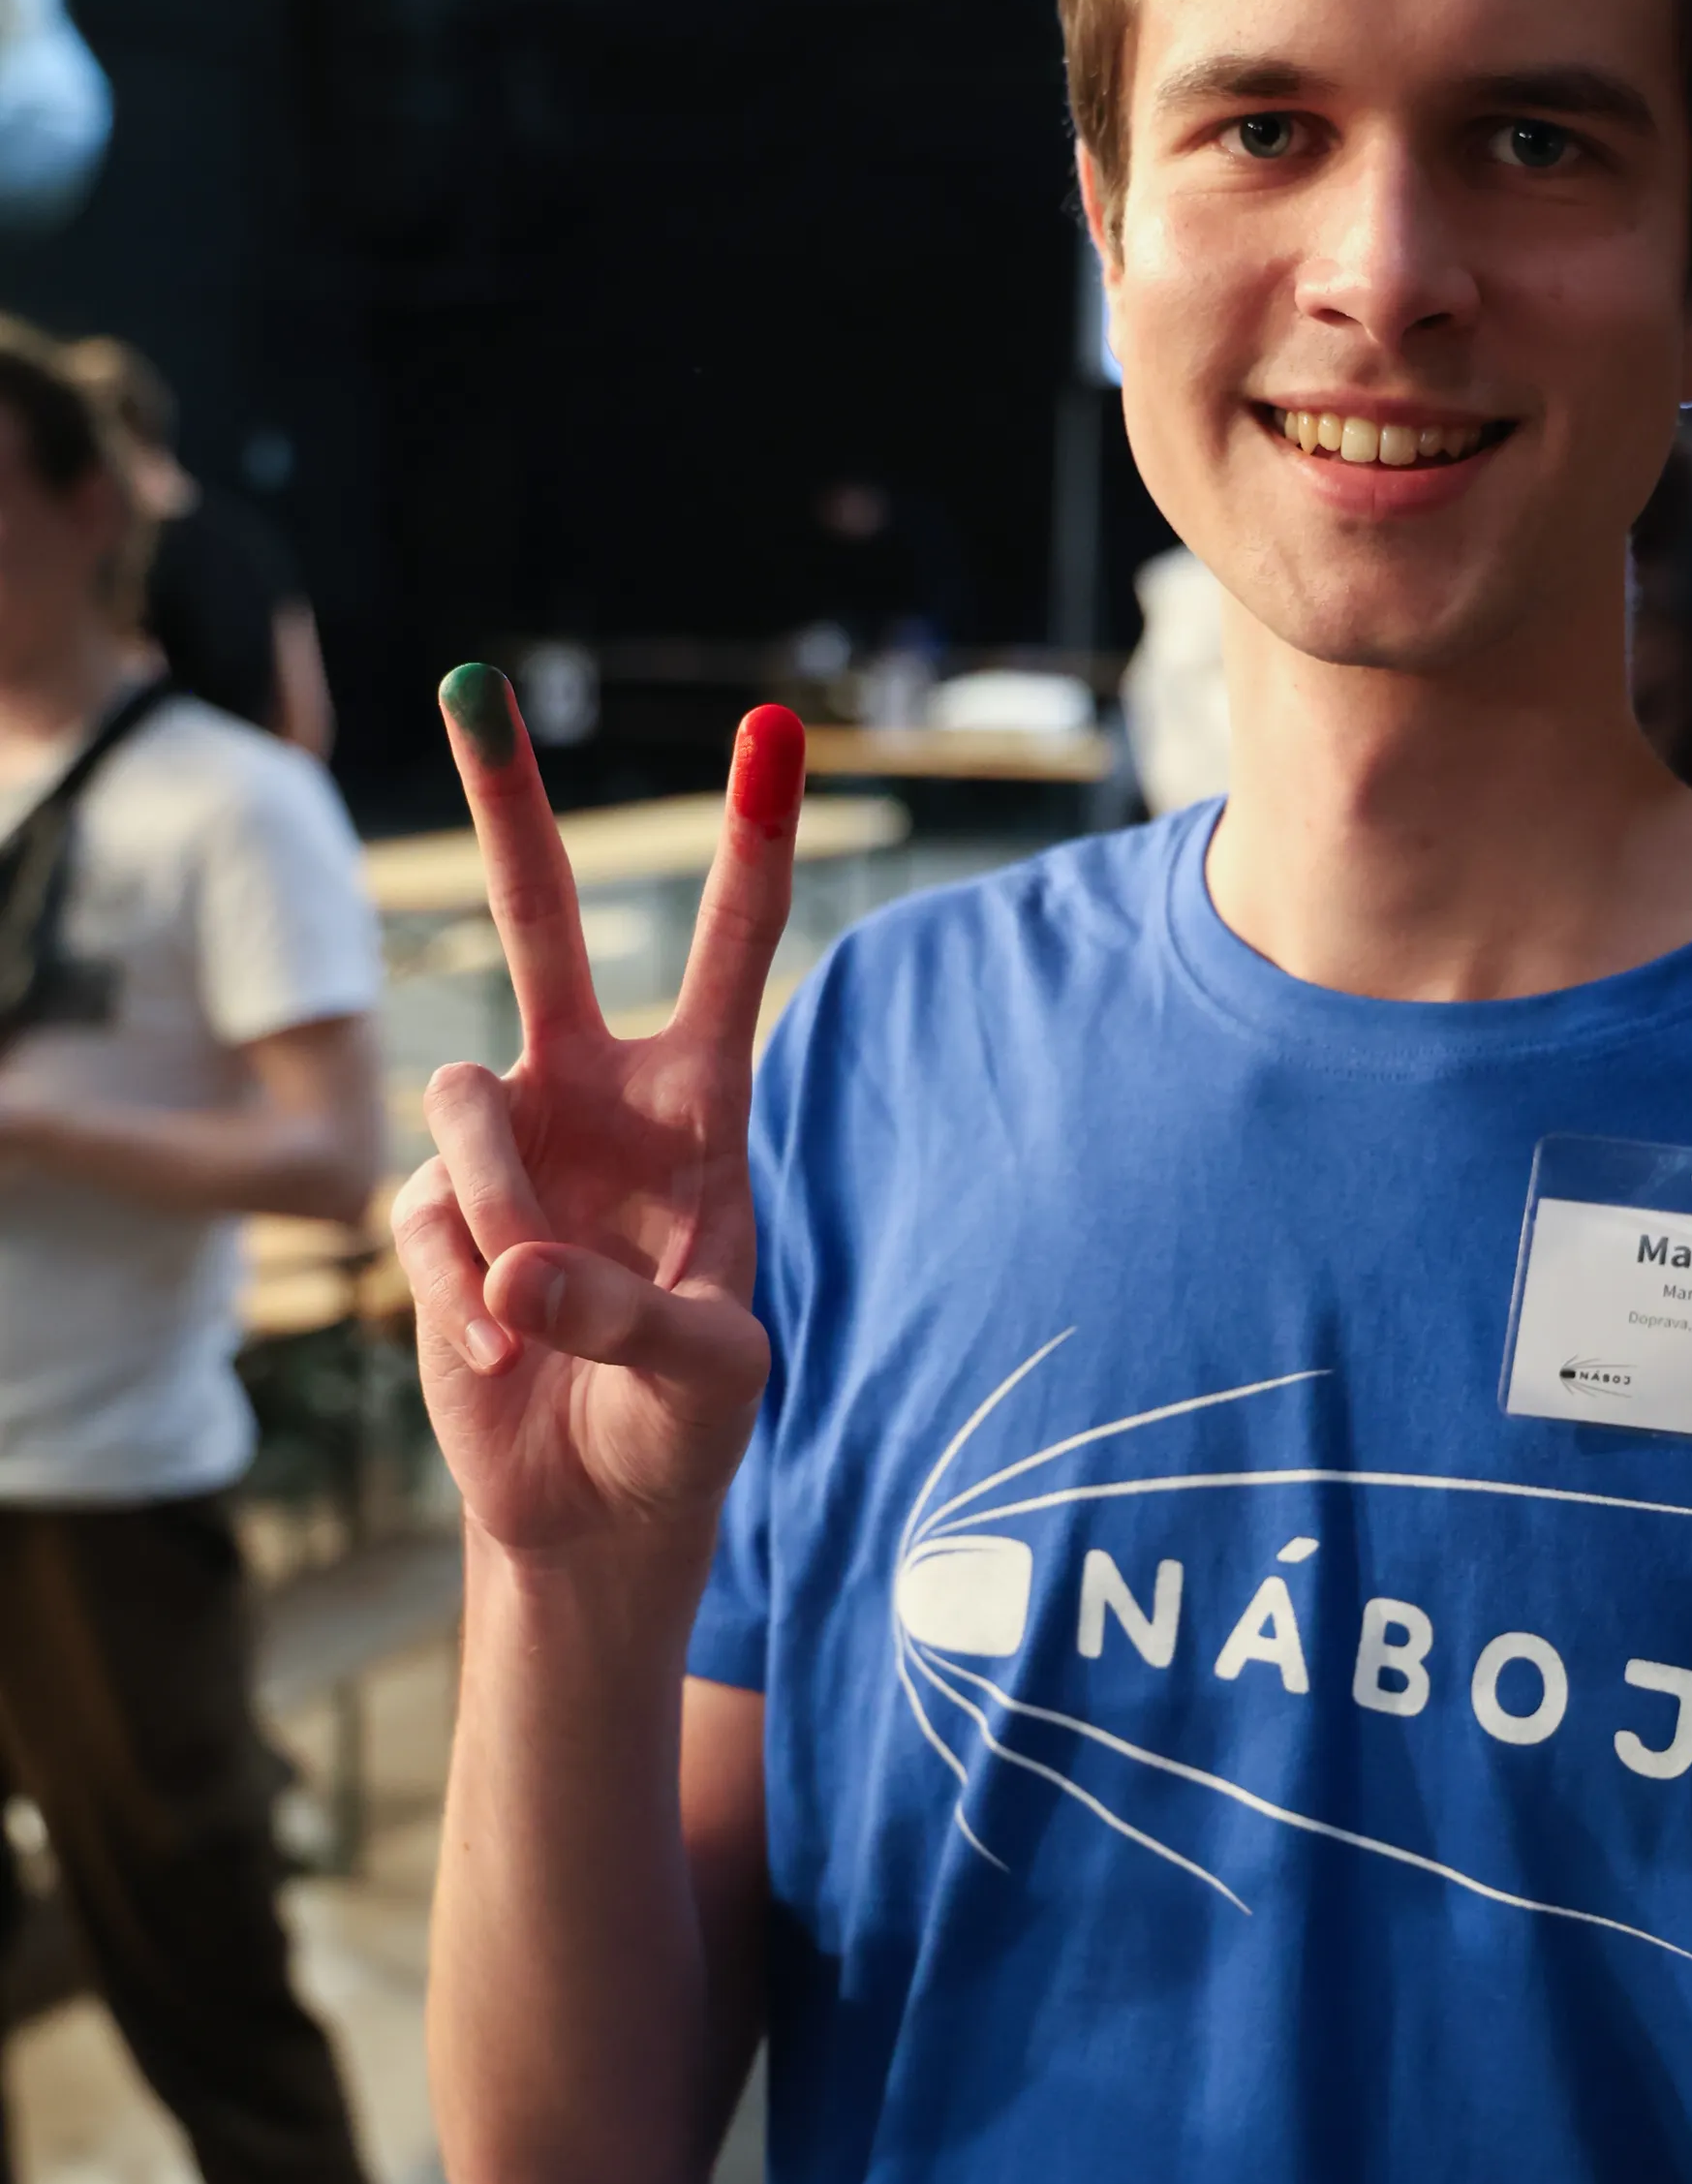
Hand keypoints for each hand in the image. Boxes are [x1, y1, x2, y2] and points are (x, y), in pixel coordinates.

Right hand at [391, 669, 804, 1563]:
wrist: (597, 1505)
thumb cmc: (686, 1424)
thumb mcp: (715, 1376)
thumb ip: (633, 1316)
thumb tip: (518, 1272)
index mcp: (700, 1104)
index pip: (734, 950)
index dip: (752, 840)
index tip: (775, 729)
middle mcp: (595, 1094)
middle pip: (544, 918)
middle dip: (508, 802)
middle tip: (471, 678)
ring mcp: (506, 1145)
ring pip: (465, 1095)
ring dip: (503, 1209)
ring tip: (538, 1310)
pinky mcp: (429, 1210)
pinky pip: (425, 1212)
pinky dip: (463, 1293)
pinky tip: (499, 1350)